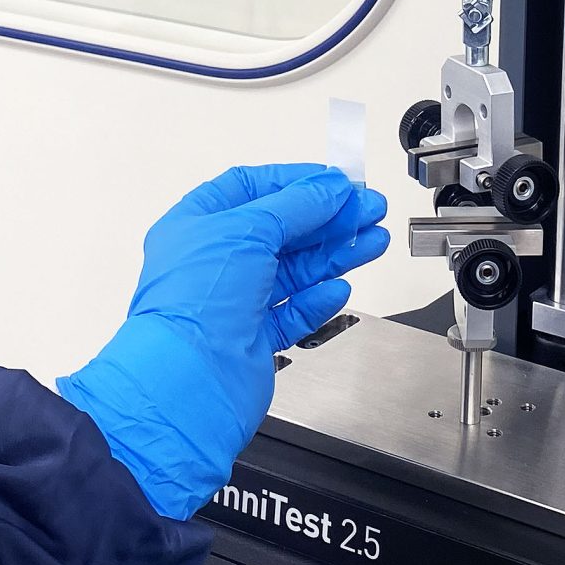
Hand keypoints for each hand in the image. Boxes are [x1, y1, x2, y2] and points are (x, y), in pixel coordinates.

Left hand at [58, 164, 388, 519]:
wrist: (191, 381)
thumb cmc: (193, 305)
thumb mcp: (249, 230)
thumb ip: (296, 205)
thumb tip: (327, 187)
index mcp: (198, 226)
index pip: (253, 189)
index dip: (297, 183)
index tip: (335, 182)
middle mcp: (215, 263)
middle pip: (281, 229)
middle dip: (328, 218)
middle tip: (368, 209)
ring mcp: (234, 302)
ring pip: (295, 270)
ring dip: (335, 253)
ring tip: (372, 240)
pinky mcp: (253, 339)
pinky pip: (294, 311)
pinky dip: (319, 298)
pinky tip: (339, 286)